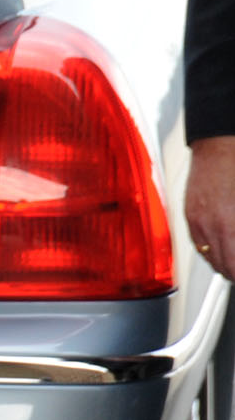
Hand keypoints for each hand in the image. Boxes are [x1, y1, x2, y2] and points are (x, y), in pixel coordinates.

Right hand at [185, 135, 234, 276]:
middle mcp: (209, 226)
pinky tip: (221, 248)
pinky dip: (210, 250)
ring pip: (209, 258)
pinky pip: (198, 243)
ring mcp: (196, 221)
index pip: (233, 266)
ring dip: (222, 264)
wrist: (218, 148)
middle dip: (232, 271)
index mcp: (228, 225)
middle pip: (222, 266)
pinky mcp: (188, 214)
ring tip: (233, 263)